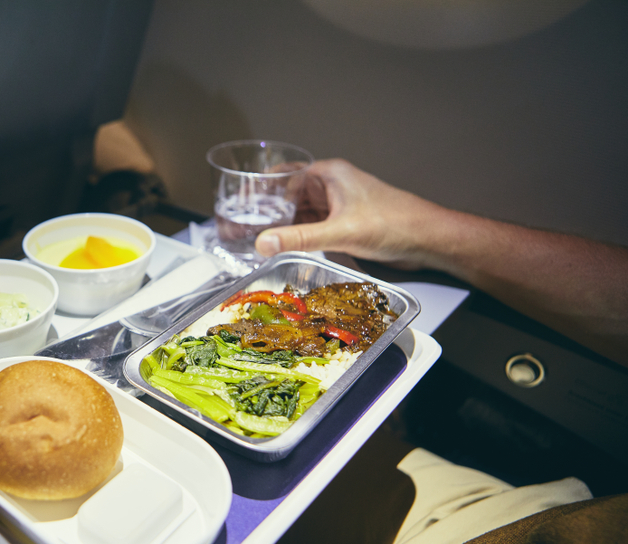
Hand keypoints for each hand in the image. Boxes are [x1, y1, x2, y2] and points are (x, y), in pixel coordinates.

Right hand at [255, 158, 450, 270]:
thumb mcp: (341, 232)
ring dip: (282, 224)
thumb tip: (263, 243)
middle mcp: (330, 186)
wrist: (426, 239)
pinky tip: (284, 246)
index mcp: (328, 175)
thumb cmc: (394, 223)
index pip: (283, 176)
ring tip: (256, 239)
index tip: (238, 205)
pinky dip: (297, 234)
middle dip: (266, 211)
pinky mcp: (343, 222)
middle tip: (241, 228)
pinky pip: (312, 225)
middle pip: (288, 195)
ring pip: (299, 212)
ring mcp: (336, 204)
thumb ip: (299, 239)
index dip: (259, 190)